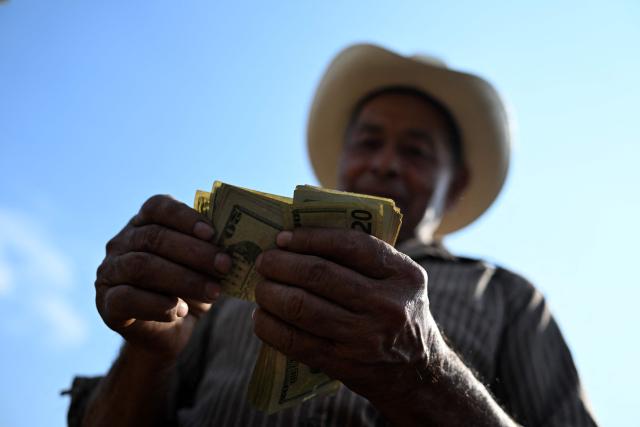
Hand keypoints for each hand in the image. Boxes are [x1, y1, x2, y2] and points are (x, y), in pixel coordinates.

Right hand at [95, 195, 230, 359]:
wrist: (168, 333)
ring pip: (142, 266)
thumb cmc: (189, 290)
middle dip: (194, 251)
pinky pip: (127, 298)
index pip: (158, 207)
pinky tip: (180, 310)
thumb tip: (237, 246)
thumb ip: (210, 252)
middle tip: (225, 265)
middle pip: (154, 237)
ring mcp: (109, 272)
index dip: (185, 217)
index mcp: (144, 223)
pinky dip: (157, 304)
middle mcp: (121, 243)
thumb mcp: (202, 268)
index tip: (213, 233)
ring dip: (183, 279)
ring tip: (214, 292)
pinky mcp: (106, 303)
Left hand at [253, 227, 443, 404]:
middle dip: (282, 264)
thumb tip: (301, 236)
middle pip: (319, 274)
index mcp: (404, 275)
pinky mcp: (343, 364)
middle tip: (264, 261)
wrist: (417, 373)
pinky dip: (270, 326)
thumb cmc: (398, 313)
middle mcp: (387, 305)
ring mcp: (365, 338)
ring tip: (261, 286)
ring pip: (301, 306)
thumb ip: (365, 258)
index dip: (310, 237)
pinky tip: (262, 316)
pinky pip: (294, 341)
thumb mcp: (399, 281)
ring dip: (270, 293)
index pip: (350, 245)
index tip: (283, 237)